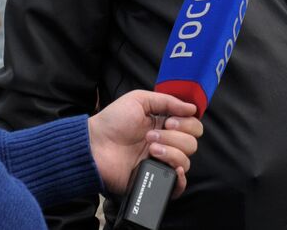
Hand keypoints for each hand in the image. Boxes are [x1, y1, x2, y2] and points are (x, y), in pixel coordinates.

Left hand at [87, 91, 203, 196]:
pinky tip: (172, 169)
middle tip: (151, 135)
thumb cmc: (112, 121)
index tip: (169, 121)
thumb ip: (167, 101)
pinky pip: (177, 187)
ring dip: (170, 152)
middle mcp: (166, 144)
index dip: (186, 124)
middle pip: (191, 144)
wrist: (94, 146)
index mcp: (164, 125)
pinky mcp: (153, 179)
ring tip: (149, 148)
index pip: (192, 126)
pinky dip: (180, 179)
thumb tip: (193, 108)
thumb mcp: (139, 100)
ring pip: (186, 162)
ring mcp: (160, 163)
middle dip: (174, 137)